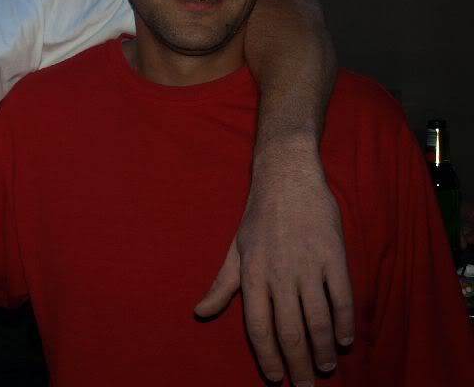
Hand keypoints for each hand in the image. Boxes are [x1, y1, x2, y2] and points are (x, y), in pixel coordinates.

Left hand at [195, 154, 353, 385]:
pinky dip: (343, 323)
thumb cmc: (258, 216)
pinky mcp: (333, 255)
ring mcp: (307, 264)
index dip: (267, 357)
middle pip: (289, 331)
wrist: (287, 177)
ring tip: (325, 368)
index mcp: (252, 273)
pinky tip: (344, 340)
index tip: (276, 378)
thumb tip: (199, 312)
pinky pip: (341, 298)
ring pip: (317, 320)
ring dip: (323, 350)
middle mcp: (278, 272)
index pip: (258, 327)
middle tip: (305, 386)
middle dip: (297, 364)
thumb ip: (221, 285)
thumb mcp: (235, 249)